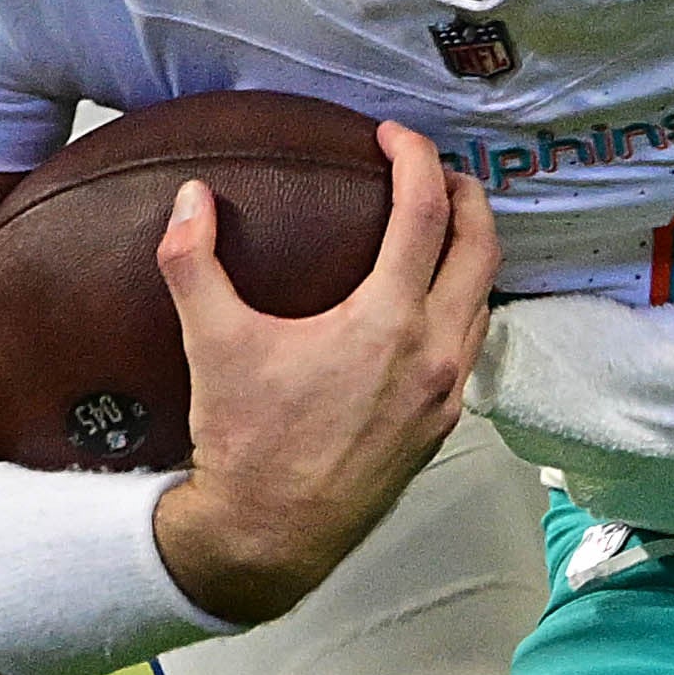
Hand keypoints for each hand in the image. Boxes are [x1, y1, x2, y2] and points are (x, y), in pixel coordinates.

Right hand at [153, 128, 499, 625]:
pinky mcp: (442, 426)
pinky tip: (428, 304)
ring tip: (440, 228)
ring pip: (483, 301)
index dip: (417, 161)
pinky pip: (470, 347)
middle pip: (480, 249)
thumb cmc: (245, 443)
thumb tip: (190, 198)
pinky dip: (461, 307)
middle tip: (439, 172)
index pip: (426, 214)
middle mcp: (434, 354)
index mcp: (389, 322)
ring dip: (471, 254)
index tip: (394, 136)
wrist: (269, 538)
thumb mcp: (212, 344)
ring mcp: (446, 393)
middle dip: (467, 198)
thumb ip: (193, 262)